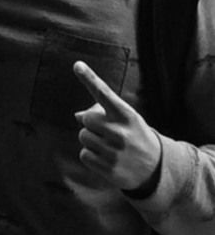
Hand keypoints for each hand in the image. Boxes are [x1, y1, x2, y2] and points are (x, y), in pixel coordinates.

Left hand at [74, 61, 160, 192]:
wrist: (156, 169)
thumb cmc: (134, 135)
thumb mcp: (126, 118)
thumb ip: (102, 111)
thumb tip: (78, 116)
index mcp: (126, 115)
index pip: (104, 93)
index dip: (89, 78)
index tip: (77, 65)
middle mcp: (121, 133)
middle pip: (86, 119)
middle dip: (91, 124)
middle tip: (107, 131)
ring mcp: (115, 152)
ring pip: (83, 136)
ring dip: (91, 139)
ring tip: (109, 145)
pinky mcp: (109, 169)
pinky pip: (84, 155)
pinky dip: (91, 155)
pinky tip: (107, 158)